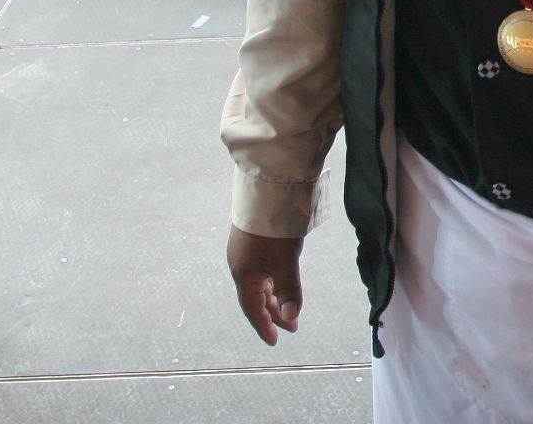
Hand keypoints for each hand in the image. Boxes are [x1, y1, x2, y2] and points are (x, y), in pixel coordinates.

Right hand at [227, 226, 303, 345]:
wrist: (267, 190)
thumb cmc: (275, 230)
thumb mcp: (286, 262)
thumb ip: (288, 290)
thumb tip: (291, 317)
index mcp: (243, 274)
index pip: (252, 308)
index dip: (264, 326)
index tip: (274, 341)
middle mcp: (240, 265)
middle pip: (256, 296)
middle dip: (274, 312)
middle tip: (292, 326)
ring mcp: (244, 251)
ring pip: (259, 282)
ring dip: (274, 296)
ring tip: (290, 307)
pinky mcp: (251, 239)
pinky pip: (260, 269)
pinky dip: (271, 280)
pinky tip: (280, 280)